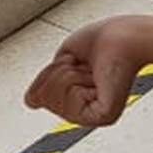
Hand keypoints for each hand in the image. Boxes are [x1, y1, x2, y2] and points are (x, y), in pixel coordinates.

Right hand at [24, 17, 146, 126]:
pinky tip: (93, 78)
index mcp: (78, 99)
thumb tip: (29, 103)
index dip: (49, 73)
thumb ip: (45, 82)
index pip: (42, 97)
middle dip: (58, 74)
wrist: (124, 36)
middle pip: (47, 100)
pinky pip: (70, 107)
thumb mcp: (62, 59)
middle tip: (81, 63)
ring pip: (56, 102)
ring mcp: (95, 116)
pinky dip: (75, 83)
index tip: (72, 60)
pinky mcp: (104, 116)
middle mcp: (87, 112)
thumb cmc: (101, 41)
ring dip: (68, 76)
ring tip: (89, 69)